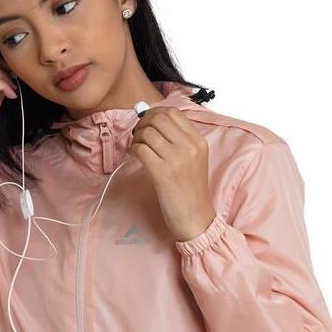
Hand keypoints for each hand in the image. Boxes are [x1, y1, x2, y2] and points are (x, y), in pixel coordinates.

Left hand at [128, 107, 215, 241]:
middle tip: (138, 134)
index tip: (147, 123)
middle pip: (158, 119)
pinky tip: (135, 157)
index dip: (154, 114)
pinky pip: (141, 149)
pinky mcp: (162, 173)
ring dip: (136, 138)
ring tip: (137, 148)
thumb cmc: (190, 191)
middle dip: (142, 123)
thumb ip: (178, 141)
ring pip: (147, 133)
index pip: (173, 113)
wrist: (195, 218)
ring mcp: (176, 159)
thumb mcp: (193, 160)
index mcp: (198, 141)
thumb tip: (151, 121)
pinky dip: (133, 150)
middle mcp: (189, 147)